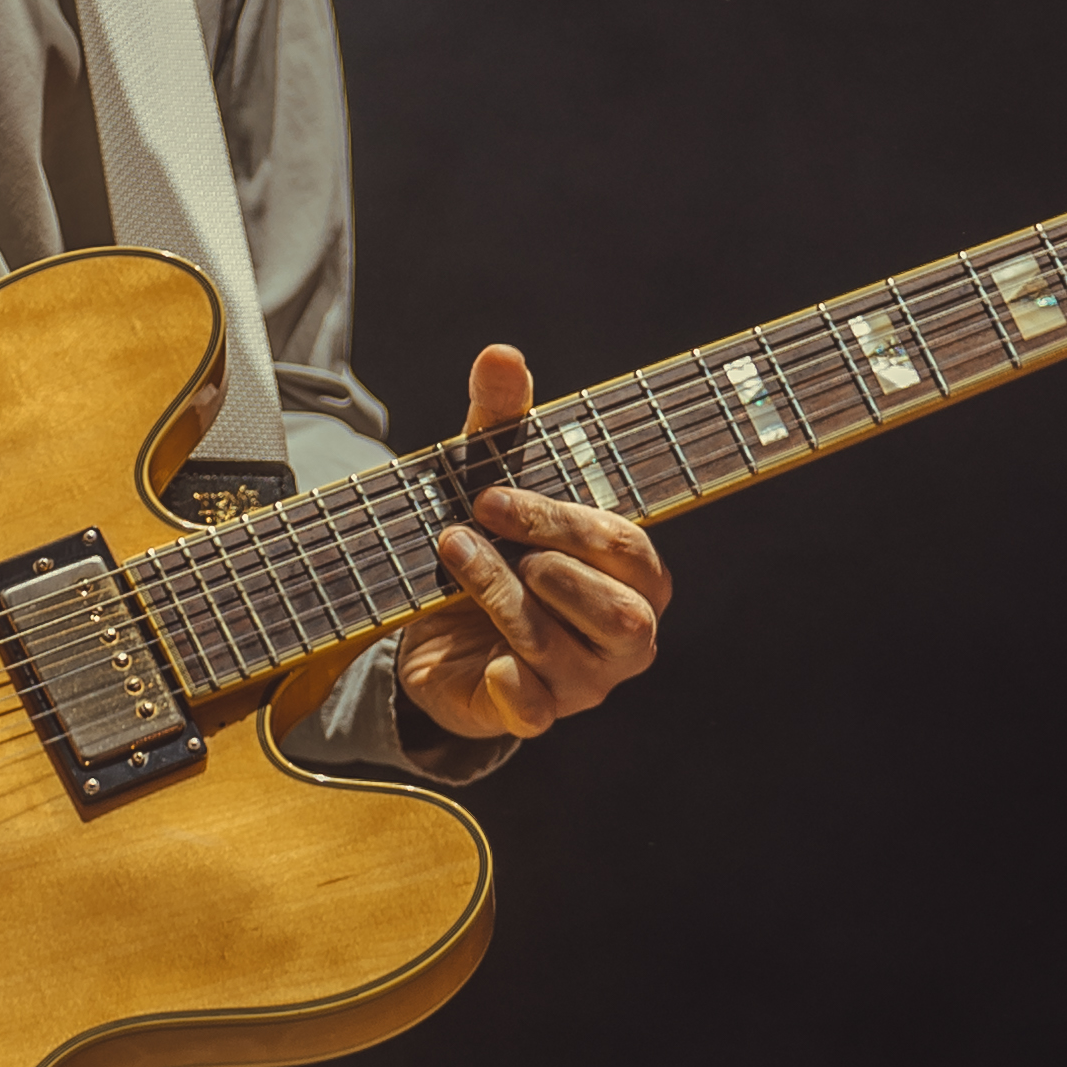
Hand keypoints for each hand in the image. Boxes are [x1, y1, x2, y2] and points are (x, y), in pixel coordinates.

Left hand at [393, 341, 669, 747]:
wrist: (433, 624)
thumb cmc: (489, 541)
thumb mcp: (489, 473)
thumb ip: (502, 419)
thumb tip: (501, 352)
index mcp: (633, 573)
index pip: (626, 546)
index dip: (560, 519)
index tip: (489, 492)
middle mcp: (625, 633)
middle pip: (621, 610)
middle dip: (546, 561)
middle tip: (473, 526)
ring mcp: (584, 681)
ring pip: (566, 651)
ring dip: (502, 599)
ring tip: (453, 560)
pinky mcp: (534, 714)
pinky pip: (536, 711)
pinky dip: (509, 684)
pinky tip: (482, 659)